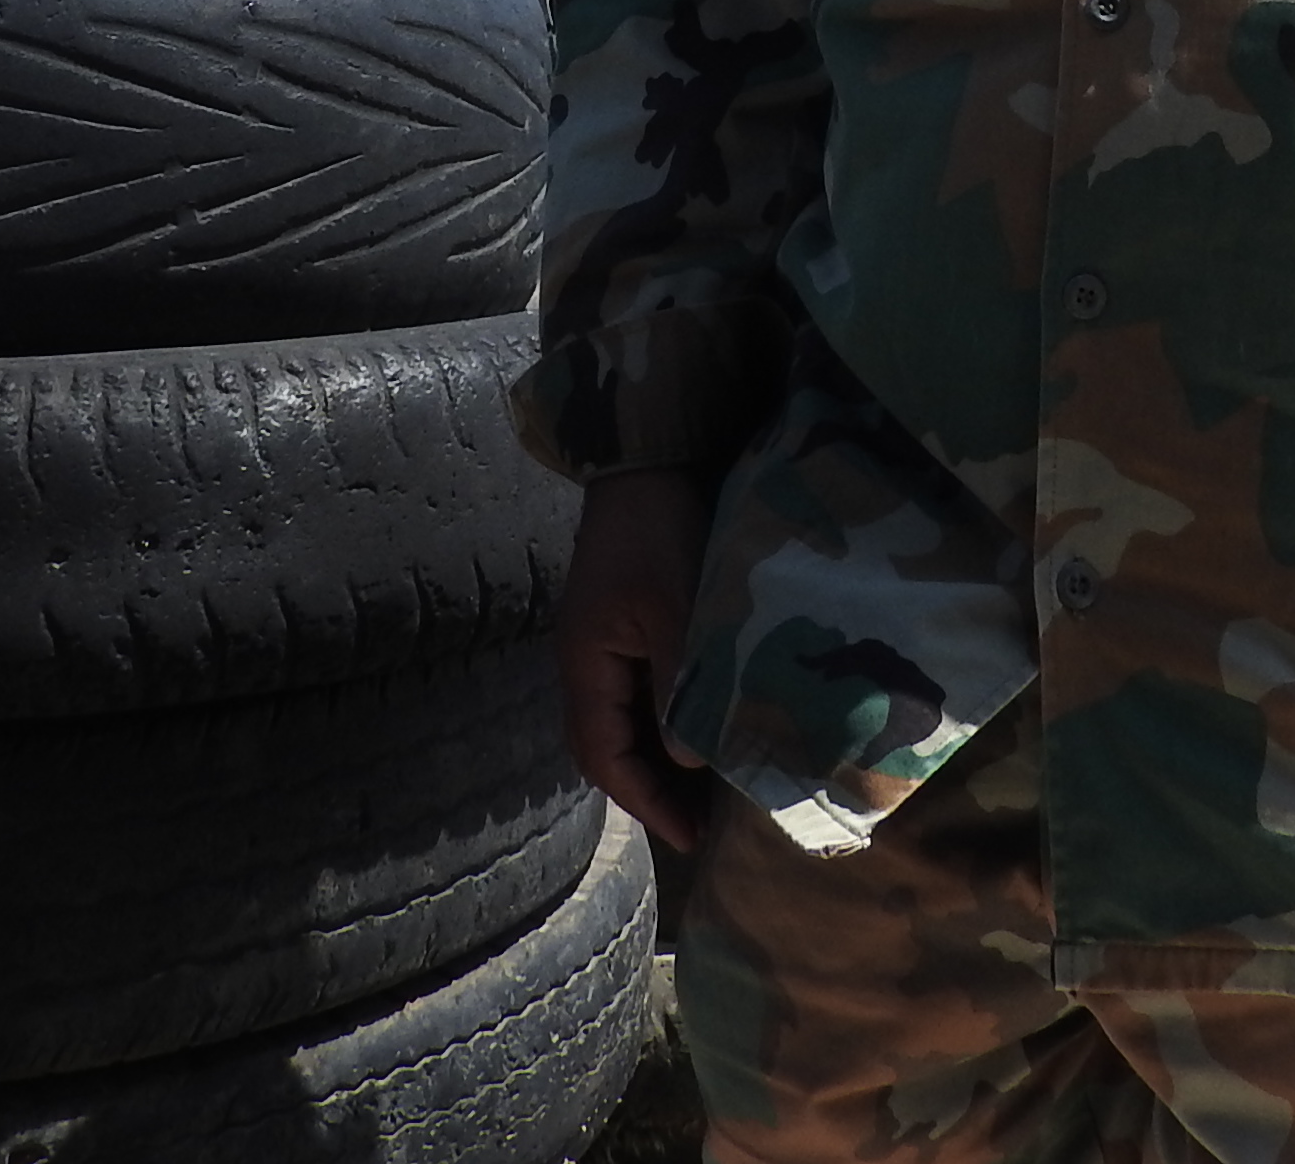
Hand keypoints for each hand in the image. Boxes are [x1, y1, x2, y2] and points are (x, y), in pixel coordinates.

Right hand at [558, 468, 718, 850]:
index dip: (644, 801)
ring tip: (710, 788)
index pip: (604, 755)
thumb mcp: (675, 613)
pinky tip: (703, 727)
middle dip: (649, 789)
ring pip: (625, 719)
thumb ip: (678, 689)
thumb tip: (688, 759)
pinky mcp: (629, 621)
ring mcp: (605, 640)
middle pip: (607, 745)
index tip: (689, 838)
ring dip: (660, 757)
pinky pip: (640, 690)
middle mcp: (586, 660)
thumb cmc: (660, 533)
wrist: (650, 457)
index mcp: (585, 663)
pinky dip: (668, 720)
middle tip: (702, 824)